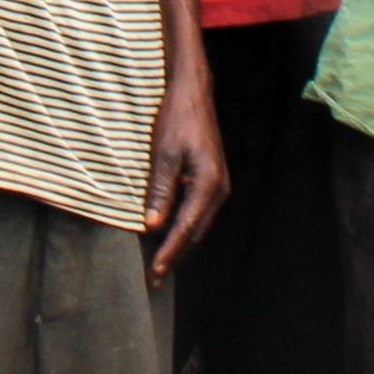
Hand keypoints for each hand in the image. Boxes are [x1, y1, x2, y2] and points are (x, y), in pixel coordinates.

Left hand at [141, 68, 230, 280]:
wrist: (193, 95)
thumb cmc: (176, 120)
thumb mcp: (163, 154)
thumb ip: (160, 191)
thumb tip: (153, 225)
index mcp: (207, 184)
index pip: (185, 228)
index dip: (169, 252)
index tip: (155, 272)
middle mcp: (219, 190)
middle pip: (195, 233)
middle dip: (175, 256)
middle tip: (154, 278)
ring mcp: (219, 186)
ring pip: (199, 226)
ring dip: (180, 245)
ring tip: (160, 264)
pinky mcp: (214, 181)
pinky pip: (200, 214)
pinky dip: (185, 228)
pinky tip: (171, 235)